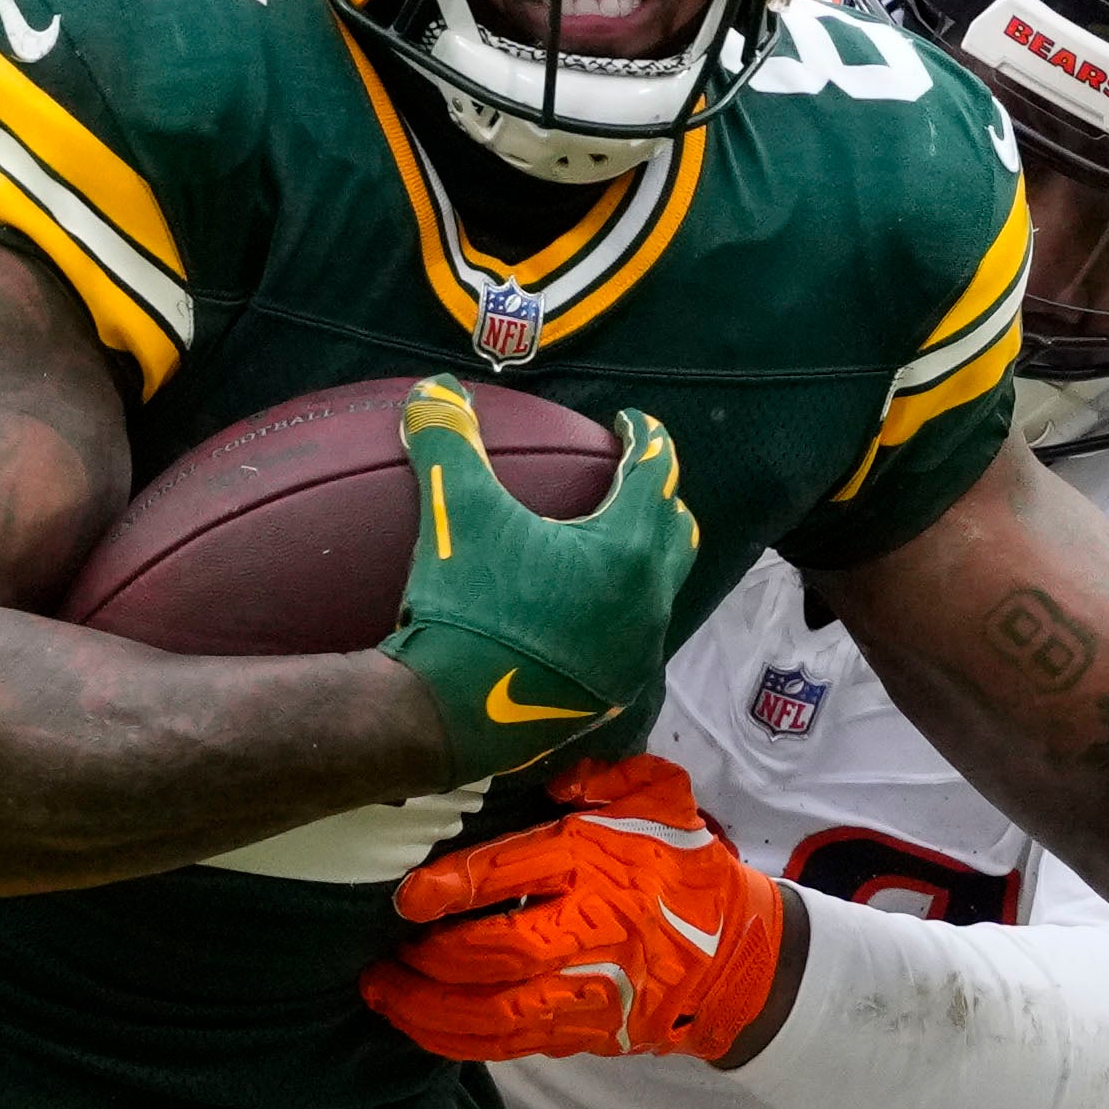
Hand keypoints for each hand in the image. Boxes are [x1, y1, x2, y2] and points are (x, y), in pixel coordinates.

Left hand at [360, 753, 789, 1060]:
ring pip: (499, 1014)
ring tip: (382, 996)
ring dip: (430, 1011)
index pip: (517, 873)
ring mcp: (592, 990)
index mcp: (601, 864)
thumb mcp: (662, 798)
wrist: (740, 958)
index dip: (454, 886)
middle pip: (500, 953)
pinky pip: (513, 1046)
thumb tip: (553, 778)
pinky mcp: (588, 1032)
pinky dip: (459, 1043)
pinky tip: (421, 1028)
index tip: (408, 897)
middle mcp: (594, 930)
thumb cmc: (686, 869)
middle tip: (387, 954)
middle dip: (433, 959)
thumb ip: (607, 774)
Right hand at [382, 381, 692, 780]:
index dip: (645, 437)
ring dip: (644, 560)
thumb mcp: (453, 514)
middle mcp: (648, 601)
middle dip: (659, 499)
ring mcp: (636, 654)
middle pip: (676, 533)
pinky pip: (634, 639)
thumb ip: (449, 442)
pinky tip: (581, 612)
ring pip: (660, 591)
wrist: (450, 717)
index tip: (629, 423)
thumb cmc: (464, 608)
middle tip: (629, 480)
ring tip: (607, 546)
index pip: (657, 471)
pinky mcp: (612, 694)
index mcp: (626, 548)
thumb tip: (432, 391)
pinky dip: (619, 611)